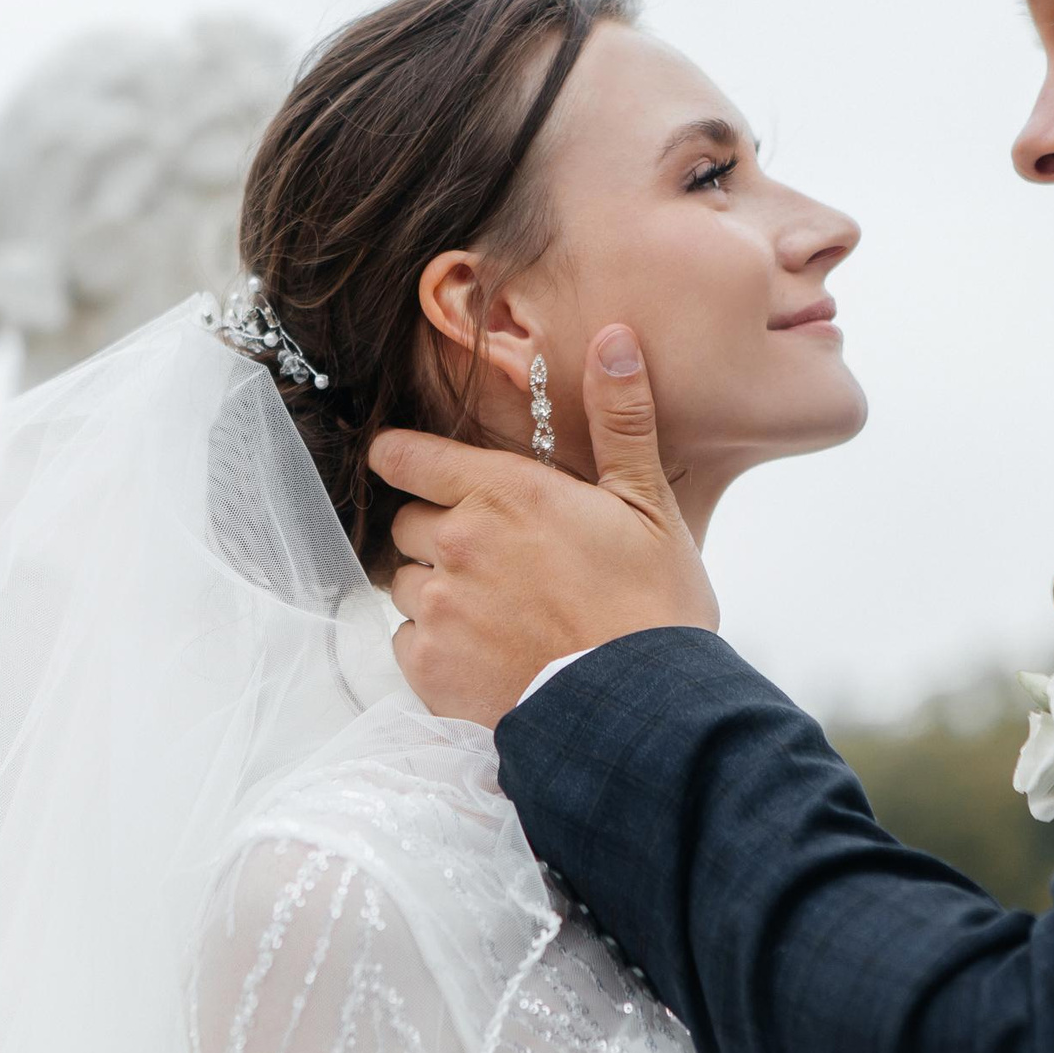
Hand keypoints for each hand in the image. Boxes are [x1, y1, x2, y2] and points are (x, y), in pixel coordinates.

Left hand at [372, 324, 717, 725]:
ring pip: (403, 583)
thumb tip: (614, 339)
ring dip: (434, 590)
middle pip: (406, 524)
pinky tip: (484, 653)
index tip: (408, 467)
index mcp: (503, 492)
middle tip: (494, 560)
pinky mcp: (428, 668)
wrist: (640, 713)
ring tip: (494, 612)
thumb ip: (619, 420)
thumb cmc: (652, 608)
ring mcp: (437, 607)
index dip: (402, 459)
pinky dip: (433, 645)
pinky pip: (404, 641)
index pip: (406, 456)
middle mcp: (457, 542)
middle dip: (437, 534)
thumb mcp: (648, 504)